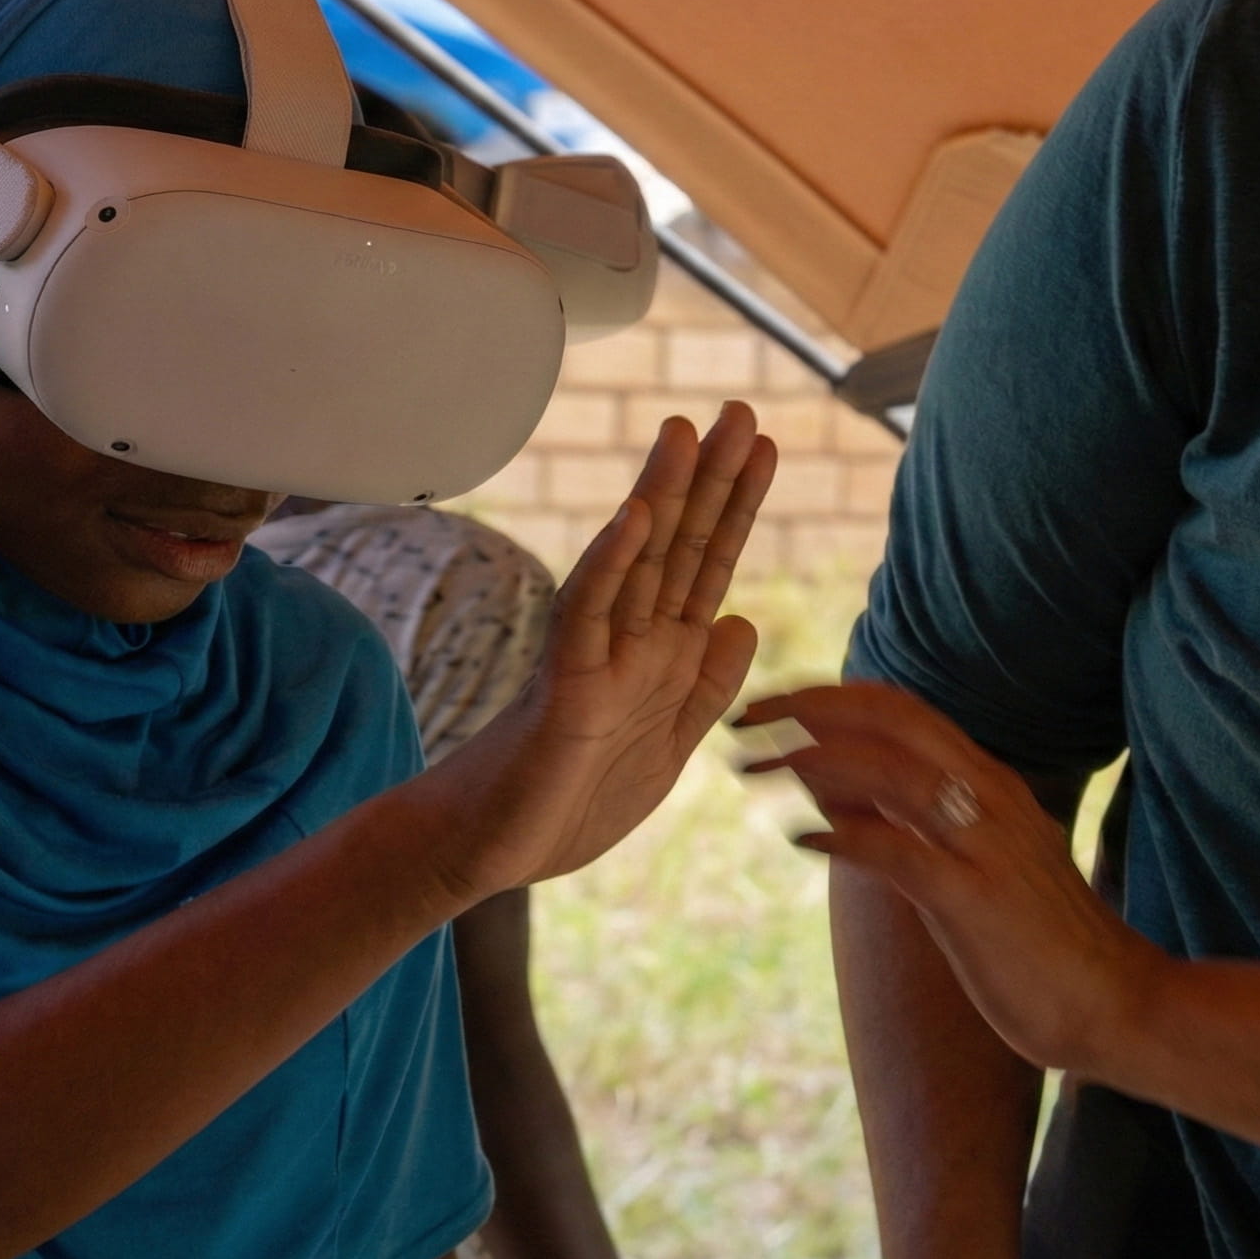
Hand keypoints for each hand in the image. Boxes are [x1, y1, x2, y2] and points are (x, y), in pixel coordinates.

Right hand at [435, 403, 774, 894]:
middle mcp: (630, 641)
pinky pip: (587, 615)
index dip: (737, 507)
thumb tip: (743, 619)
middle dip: (711, 479)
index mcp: (661, 655)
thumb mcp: (669, 744)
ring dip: (661, 496)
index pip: (706, 565)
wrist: (493, 848)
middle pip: (678, 546)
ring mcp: (596, 656)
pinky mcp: (565, 685)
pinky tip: (633, 518)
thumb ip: (706, 686)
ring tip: (686, 431)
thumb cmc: (571, 798)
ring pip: (635, 563)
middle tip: (740, 410)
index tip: (766, 448)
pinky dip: (611, 565)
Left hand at [739, 683, 1156, 1072]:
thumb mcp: (968, 861)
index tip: (769, 704)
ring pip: (886, 768)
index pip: (900, 708)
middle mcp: (988, 794)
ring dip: (807, 760)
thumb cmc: (1037, 941)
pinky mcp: (973, 897)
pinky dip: (842, 834)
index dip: (828, 696)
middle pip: (888, 718)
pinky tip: (800, 838)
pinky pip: (895, 849)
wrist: (1116, 1004)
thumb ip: (910, 818)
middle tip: (741, 715)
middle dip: (807, 706)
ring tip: (751, 767)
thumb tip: (830, 784)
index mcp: (987, 781)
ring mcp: (982, 842)